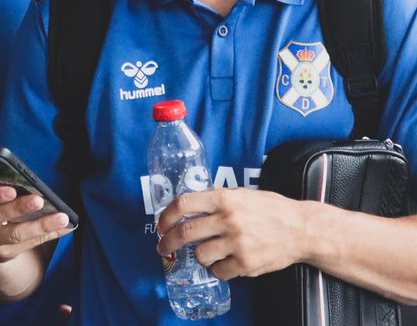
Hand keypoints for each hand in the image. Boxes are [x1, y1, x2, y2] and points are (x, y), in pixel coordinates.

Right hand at [0, 182, 73, 263]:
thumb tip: (20, 176)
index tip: (11, 190)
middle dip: (18, 208)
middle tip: (38, 200)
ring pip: (14, 234)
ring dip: (40, 225)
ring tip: (61, 217)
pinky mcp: (3, 253)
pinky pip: (28, 244)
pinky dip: (48, 234)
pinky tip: (64, 227)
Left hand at [156, 187, 314, 279]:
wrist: (303, 229)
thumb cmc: (272, 209)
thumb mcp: (243, 193)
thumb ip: (217, 196)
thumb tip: (190, 203)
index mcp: (224, 199)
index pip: (183, 204)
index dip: (166, 215)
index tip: (161, 224)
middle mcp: (228, 220)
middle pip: (185, 233)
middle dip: (167, 242)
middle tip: (162, 247)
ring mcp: (237, 243)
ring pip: (200, 255)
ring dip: (198, 256)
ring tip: (205, 252)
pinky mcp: (246, 263)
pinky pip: (218, 271)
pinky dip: (217, 269)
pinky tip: (223, 262)